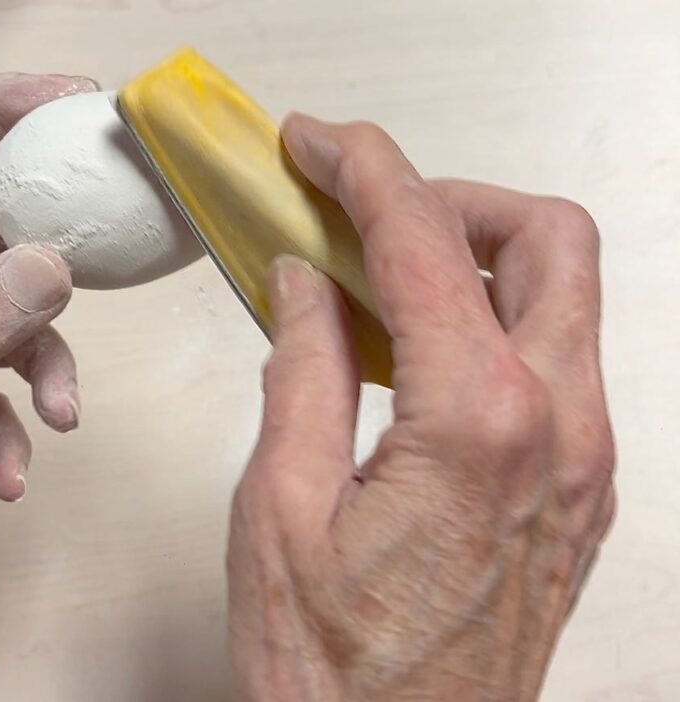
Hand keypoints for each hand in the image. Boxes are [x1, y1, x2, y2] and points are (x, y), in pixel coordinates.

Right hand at [227, 116, 614, 700]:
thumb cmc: (333, 675)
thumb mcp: (278, 508)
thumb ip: (301, 371)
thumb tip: (304, 282)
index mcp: (479, 424)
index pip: (423, 242)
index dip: (362, 169)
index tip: (316, 147)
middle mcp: (560, 433)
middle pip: (547, 241)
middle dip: (453, 199)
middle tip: (368, 211)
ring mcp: (583, 467)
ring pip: (564, 300)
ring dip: (476, 260)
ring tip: (379, 280)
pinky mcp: (576, 496)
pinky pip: (555, 365)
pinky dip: (491, 325)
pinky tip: (414, 355)